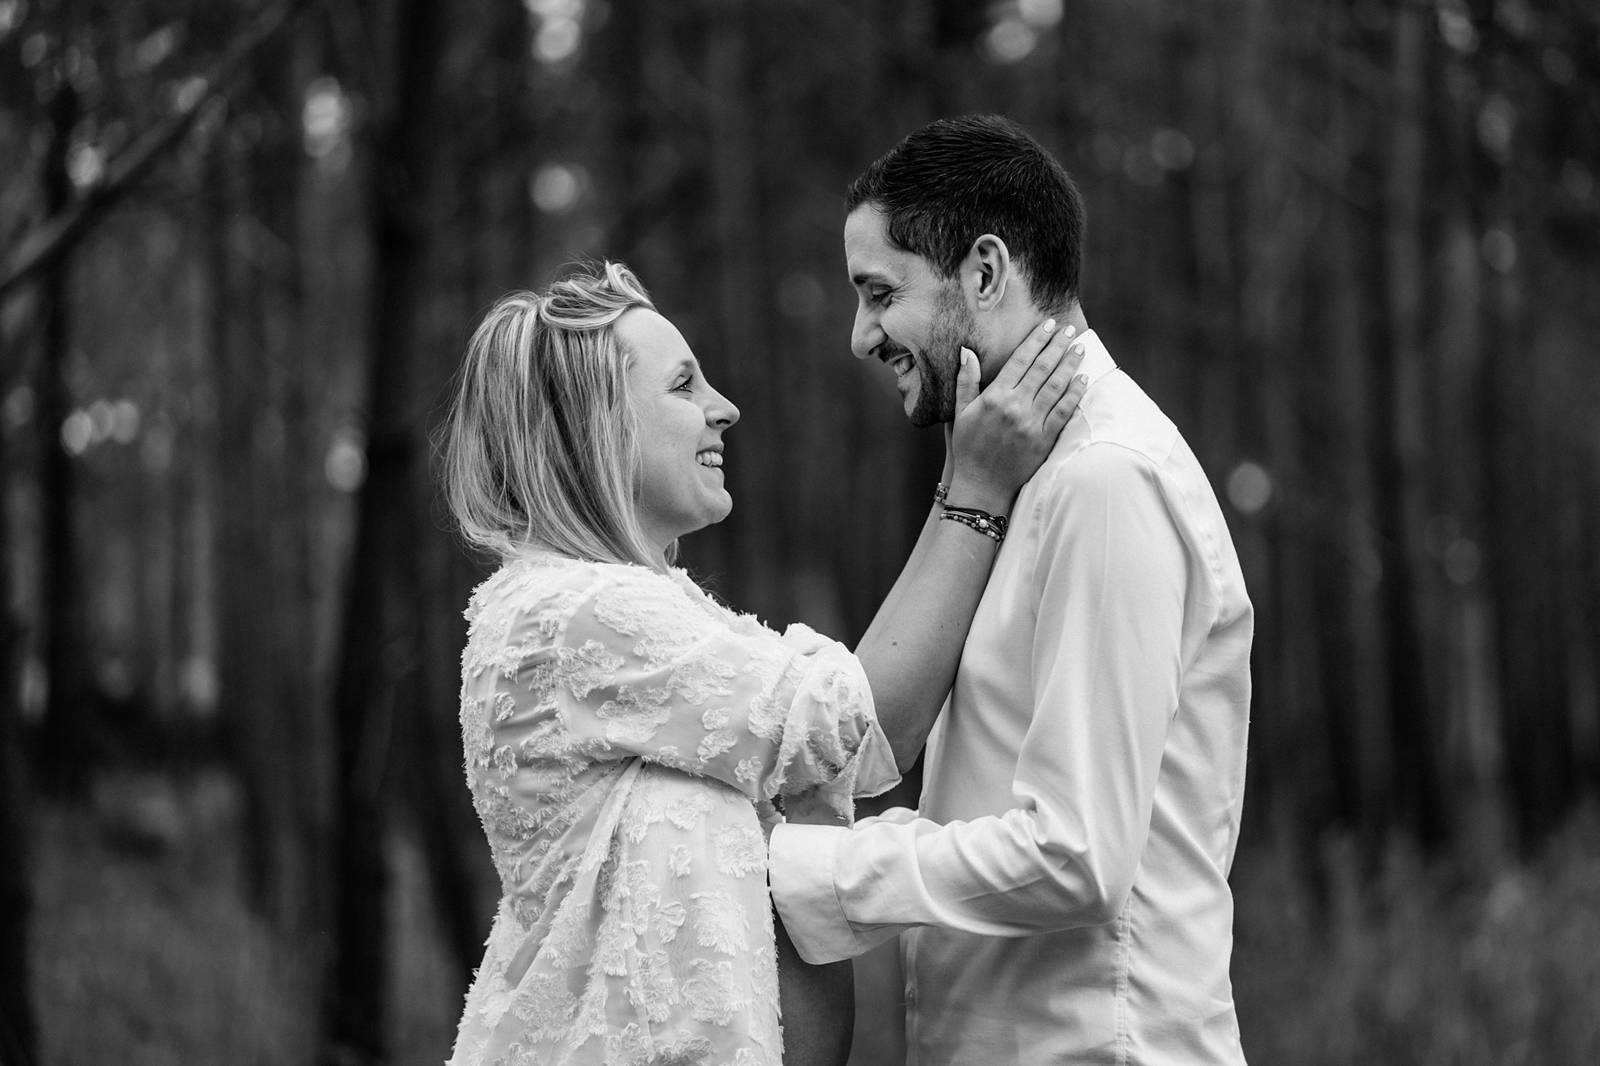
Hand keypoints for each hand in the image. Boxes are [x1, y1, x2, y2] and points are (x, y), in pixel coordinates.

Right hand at [947, 319, 1088, 511]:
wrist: (981, 486)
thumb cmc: (968, 448)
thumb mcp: (960, 413)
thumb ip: (966, 381)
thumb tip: (967, 352)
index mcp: (994, 397)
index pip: (1020, 360)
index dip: (1036, 340)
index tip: (1047, 325)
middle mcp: (1014, 407)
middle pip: (1042, 368)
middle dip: (1057, 346)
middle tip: (1069, 329)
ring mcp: (1031, 424)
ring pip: (1056, 386)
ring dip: (1070, 365)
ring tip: (1079, 348)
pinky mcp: (1044, 440)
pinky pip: (1063, 412)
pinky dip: (1074, 394)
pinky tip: (1083, 380)